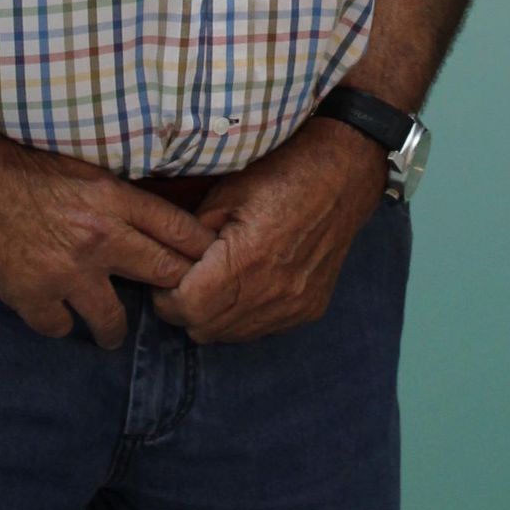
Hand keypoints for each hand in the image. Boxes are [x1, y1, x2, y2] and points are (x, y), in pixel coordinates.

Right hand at [0, 123, 213, 348]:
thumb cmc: (18, 165)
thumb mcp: (82, 168)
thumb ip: (118, 197)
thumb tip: (154, 221)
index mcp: (114, 197)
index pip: (180, 230)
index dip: (201, 251)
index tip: (213, 264)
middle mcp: (99, 236)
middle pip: (163, 275)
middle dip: (174, 291)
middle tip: (179, 304)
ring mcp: (65, 271)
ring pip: (113, 321)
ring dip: (113, 329)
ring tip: (110, 332)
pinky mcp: (30, 295)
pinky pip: (61, 328)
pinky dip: (59, 323)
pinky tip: (54, 313)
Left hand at [152, 118, 387, 343]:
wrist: (342, 175)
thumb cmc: (281, 174)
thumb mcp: (225, 193)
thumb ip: (191, 236)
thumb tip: (167, 263)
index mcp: (246, 260)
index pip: (186, 308)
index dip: (167, 295)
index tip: (166, 276)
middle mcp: (272, 292)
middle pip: (204, 329)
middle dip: (186, 308)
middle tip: (188, 279)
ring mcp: (293, 306)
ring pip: (231, 336)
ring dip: (216, 315)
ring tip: (218, 281)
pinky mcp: (308, 310)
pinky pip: (261, 329)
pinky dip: (246, 315)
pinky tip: (249, 284)